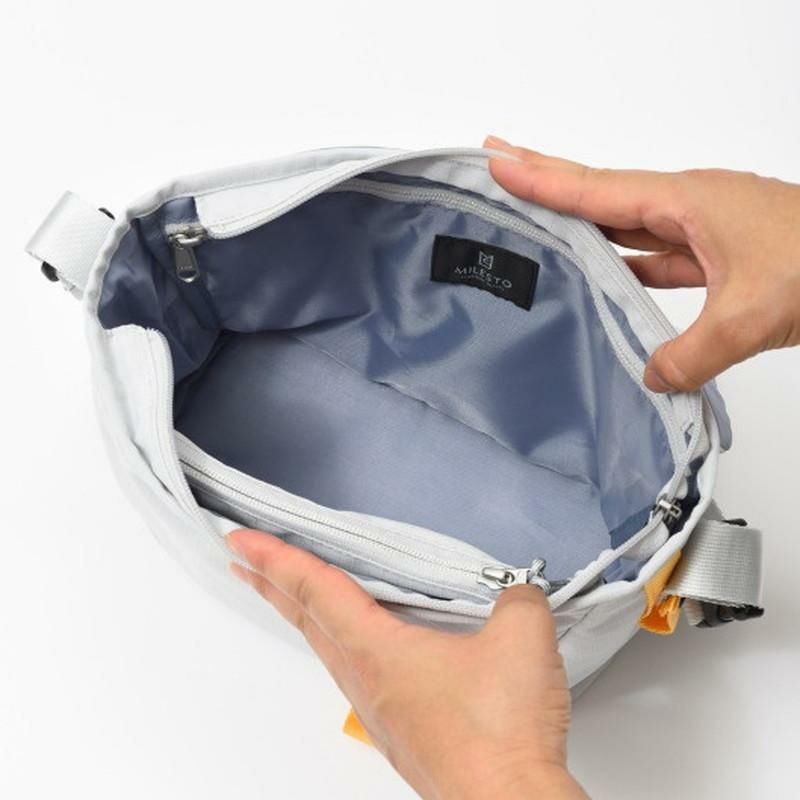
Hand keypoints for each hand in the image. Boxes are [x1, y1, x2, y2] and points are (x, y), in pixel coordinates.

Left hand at [227, 530, 588, 799]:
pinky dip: (342, 646)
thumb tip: (517, 593)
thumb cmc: (497, 735)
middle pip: (306, 621)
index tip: (240, 541)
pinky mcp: (402, 730)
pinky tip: (366, 651)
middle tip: (245, 563)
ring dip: (303, 617)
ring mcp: (381, 708)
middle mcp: (368, 680)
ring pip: (328, 650)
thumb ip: (517, 597)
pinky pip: (357, 674)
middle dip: (271, 586)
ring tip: (292, 599)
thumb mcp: (521, 636)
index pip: (314, 590)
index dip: (275, 558)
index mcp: (378, 650)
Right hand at [484, 135, 799, 392]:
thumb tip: (652, 377)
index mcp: (688, 201)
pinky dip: (623, 260)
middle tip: (501, 160)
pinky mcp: (720, 253)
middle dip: (548, 176)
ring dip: (582, 218)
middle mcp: (690, 205)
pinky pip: (655, 253)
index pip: (596, 190)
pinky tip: (603, 270)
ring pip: (627, 221)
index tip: (496, 163)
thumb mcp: (751, 316)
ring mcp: (705, 228)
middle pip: (602, 191)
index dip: (541, 180)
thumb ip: (690, 353)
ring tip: (537, 214)